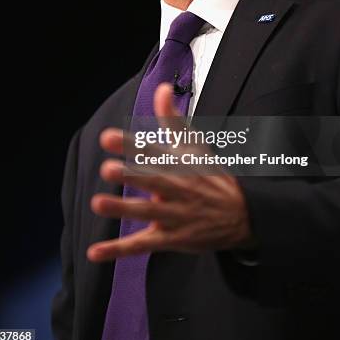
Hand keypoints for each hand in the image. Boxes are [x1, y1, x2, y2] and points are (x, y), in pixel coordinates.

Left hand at [87, 83, 254, 261]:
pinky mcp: (171, 238)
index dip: (131, 144)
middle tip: (107, 169)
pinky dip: (119, 250)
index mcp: (180, 163)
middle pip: (152, 181)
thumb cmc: (212, 175)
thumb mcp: (196, 145)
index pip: (154, 151)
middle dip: (131, 176)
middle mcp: (177, 187)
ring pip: (146, 213)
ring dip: (123, 209)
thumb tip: (162, 87)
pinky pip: (143, 245)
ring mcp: (174, 215)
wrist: (245, 215)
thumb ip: (172, 118)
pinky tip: (95, 252)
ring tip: (98, 204)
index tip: (107, 137)